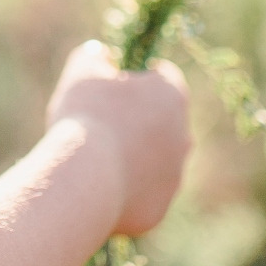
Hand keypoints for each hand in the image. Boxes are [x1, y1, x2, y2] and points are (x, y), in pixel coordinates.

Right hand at [46, 39, 191, 236]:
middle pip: (162, 122)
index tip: (111, 85)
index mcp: (172, 96)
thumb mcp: (82, 70)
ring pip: (154, 162)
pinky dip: (123, 191)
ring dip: (132, 157)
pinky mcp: (158, 210)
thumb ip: (95, 55)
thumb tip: (101, 55)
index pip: (163, 76)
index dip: (136, 77)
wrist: (84, 180)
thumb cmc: (86, 116)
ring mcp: (174, 177)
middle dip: (137, 121)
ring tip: (94, 158)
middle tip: (100, 123)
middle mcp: (184, 137)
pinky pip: (141, 195)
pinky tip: (96, 187)